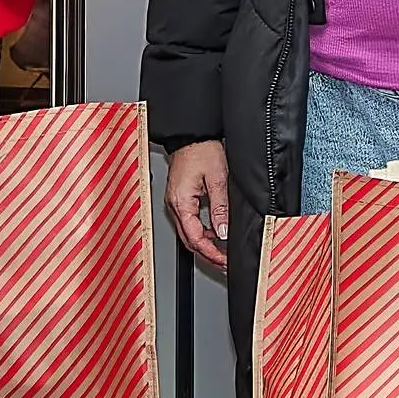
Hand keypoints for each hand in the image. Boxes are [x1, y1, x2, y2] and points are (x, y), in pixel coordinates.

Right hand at [165, 141, 231, 272]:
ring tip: (221, 251)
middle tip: (224, 263)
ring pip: (188, 233)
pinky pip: (188, 222)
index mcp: (181, 202)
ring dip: (205, 244)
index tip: (224, 260)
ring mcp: (175, 202)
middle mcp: (174, 205)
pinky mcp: (179, 198)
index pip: (195, 238)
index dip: (211, 253)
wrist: (191, 135)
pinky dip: (201, 231)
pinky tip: (213, 232)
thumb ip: (220, 208)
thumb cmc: (201, 150)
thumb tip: (223, 233)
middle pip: (189, 240)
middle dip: (208, 254)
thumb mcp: (217, 179)